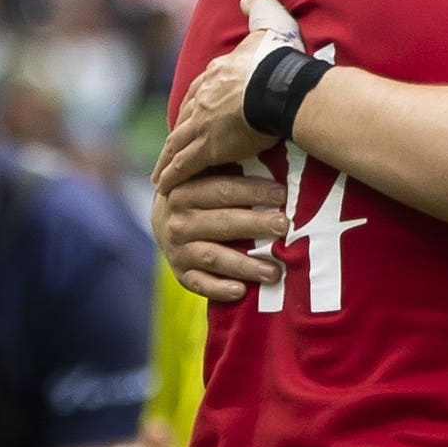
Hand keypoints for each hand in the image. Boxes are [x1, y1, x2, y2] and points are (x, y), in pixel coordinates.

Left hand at [157, 0, 303, 193]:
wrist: (275, 87)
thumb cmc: (278, 59)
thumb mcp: (269, 24)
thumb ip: (259, 9)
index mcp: (218, 73)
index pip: (201, 91)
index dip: (197, 104)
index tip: (193, 115)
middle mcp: (204, 97)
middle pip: (184, 119)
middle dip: (177, 134)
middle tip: (170, 148)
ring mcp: (203, 123)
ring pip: (178, 144)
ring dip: (167, 159)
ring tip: (159, 174)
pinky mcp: (208, 147)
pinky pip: (185, 165)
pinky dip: (173, 176)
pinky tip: (164, 187)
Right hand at [160, 163, 288, 305]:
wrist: (164, 223)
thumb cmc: (200, 196)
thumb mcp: (205, 177)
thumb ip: (230, 170)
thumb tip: (274, 155)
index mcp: (185, 190)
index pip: (222, 190)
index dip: (253, 191)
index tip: (282, 194)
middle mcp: (178, 221)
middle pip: (222, 223)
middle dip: (255, 225)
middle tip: (283, 226)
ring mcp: (178, 249)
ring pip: (214, 257)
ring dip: (245, 265)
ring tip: (274, 272)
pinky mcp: (181, 274)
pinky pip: (200, 284)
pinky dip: (220, 289)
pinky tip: (241, 291)